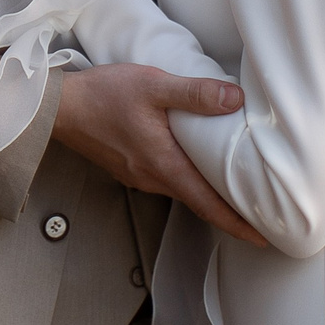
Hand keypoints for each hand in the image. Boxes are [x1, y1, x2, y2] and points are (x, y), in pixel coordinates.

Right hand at [56, 65, 263, 244]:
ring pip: (183, 189)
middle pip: (199, 201)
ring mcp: (139, 175)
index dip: (239, 224)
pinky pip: (166, 178)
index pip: (209, 205)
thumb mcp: (153, 86)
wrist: (59, 107)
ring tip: (235, 186)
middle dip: (231, 210)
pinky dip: (188, 178)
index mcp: (165, 166)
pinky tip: (193, 162)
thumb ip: (195, 93)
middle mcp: (153, 178)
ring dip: (208, 192)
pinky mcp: (129, 166)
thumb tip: (235, 99)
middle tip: (261, 212)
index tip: (265, 238)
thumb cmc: (103, 96)